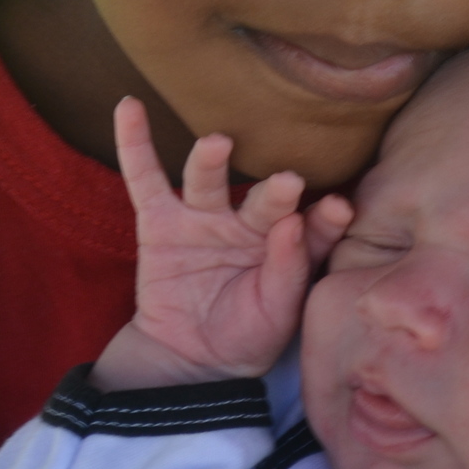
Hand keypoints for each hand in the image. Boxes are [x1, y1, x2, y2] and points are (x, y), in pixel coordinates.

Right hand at [96, 98, 352, 388]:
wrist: (194, 361)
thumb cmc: (248, 334)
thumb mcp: (278, 313)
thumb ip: (288, 269)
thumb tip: (292, 222)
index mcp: (286, 243)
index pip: (311, 224)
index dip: (325, 218)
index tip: (339, 208)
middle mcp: (247, 221)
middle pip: (262, 199)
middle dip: (274, 192)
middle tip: (287, 182)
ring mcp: (202, 217)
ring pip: (207, 181)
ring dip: (211, 160)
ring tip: (218, 144)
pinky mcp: (159, 222)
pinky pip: (144, 179)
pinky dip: (134, 143)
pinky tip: (130, 108)